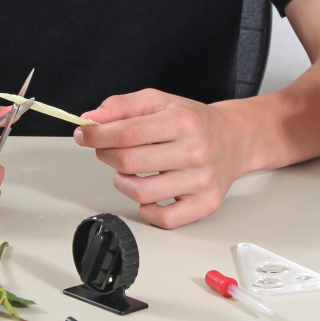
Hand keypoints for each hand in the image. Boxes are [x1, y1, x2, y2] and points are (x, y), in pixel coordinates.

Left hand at [74, 89, 249, 228]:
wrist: (236, 138)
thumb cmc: (194, 121)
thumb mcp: (160, 101)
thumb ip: (122, 106)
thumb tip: (91, 119)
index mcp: (182, 122)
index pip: (126, 132)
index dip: (96, 135)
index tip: (83, 134)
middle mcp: (194, 152)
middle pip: (129, 162)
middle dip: (106, 155)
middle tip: (106, 150)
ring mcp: (201, 181)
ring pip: (141, 192)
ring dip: (122, 182)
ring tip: (127, 171)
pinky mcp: (205, 204)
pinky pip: (164, 219)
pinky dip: (146, 209)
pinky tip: (146, 195)